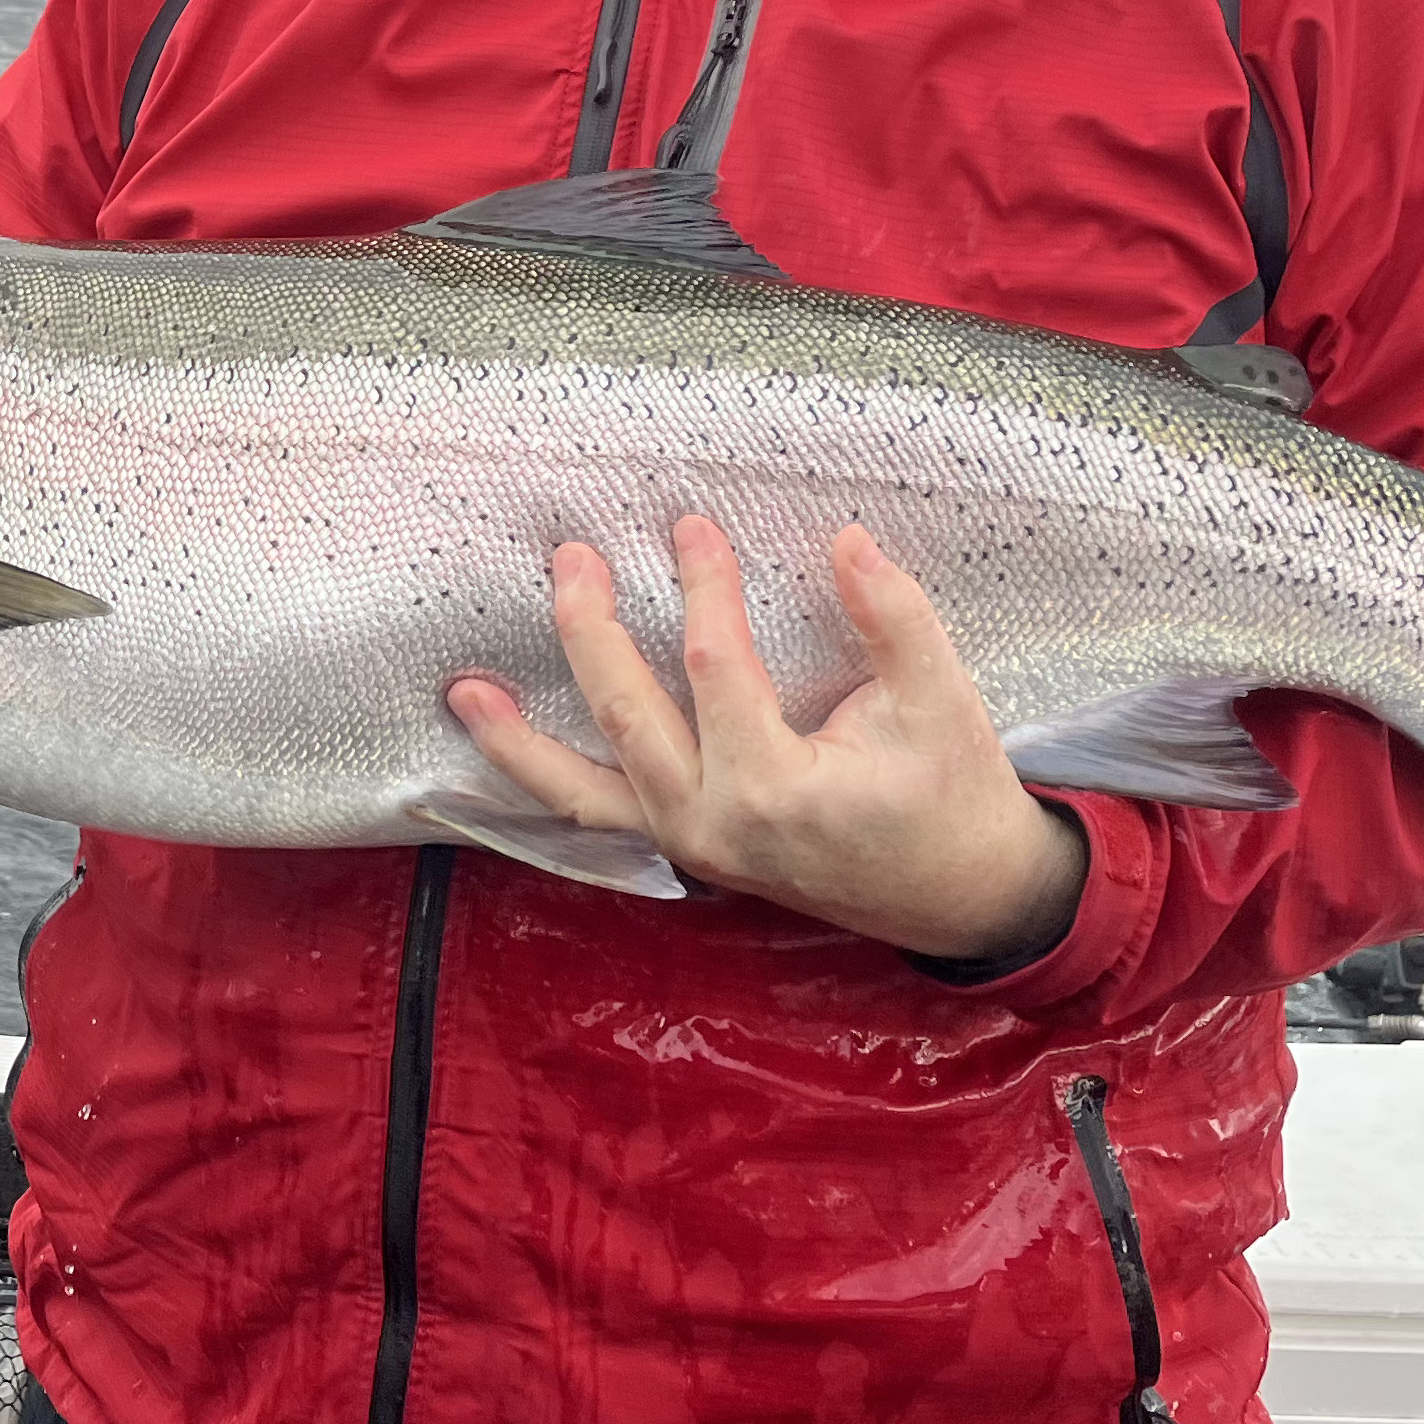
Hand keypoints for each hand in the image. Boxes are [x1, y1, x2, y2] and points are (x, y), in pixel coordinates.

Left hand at [447, 516, 1087, 963]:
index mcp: (776, 789)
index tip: (690, 527)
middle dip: (591, 635)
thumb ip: (893, 619)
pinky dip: (544, 788)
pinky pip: (599, 821)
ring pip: (585, 793)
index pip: (714, 669)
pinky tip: (499, 750)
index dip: (701, 591)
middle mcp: (715, 825)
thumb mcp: (942, 703)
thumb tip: (848, 540)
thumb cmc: (953, 796)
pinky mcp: (686, 853)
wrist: (961, 897)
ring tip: (462, 691)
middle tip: (569, 560)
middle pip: (628, 719)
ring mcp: (692, 847)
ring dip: (519, 742)